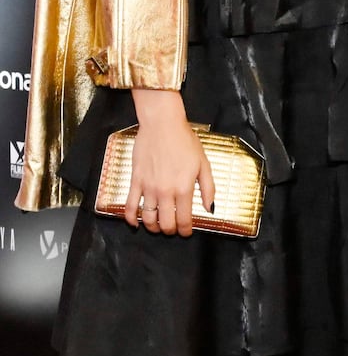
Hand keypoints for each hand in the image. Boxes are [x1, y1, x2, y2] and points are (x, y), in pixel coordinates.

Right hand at [125, 89, 214, 235]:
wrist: (162, 124)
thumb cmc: (184, 140)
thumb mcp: (203, 163)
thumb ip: (208, 187)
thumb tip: (210, 208)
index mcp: (184, 188)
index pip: (184, 220)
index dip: (185, 231)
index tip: (186, 232)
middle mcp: (165, 192)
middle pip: (166, 224)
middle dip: (170, 230)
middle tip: (173, 228)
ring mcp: (148, 187)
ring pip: (148, 218)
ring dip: (153, 227)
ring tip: (157, 226)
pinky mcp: (136, 180)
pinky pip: (130, 205)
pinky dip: (130, 218)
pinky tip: (134, 223)